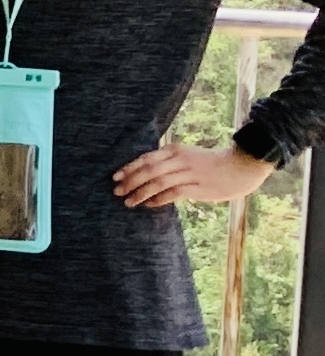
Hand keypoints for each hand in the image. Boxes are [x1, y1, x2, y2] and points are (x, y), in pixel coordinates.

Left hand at [113, 141, 276, 210]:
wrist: (240, 166)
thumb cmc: (211, 163)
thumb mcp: (187, 156)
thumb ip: (168, 162)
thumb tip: (145, 174)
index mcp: (174, 150)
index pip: (146, 158)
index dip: (129, 168)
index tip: (115, 177)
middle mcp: (179, 160)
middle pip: (148, 170)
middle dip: (130, 181)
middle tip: (117, 192)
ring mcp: (189, 173)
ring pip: (157, 182)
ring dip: (140, 193)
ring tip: (128, 202)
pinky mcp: (197, 187)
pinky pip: (173, 193)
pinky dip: (158, 199)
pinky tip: (149, 205)